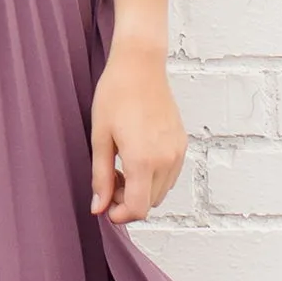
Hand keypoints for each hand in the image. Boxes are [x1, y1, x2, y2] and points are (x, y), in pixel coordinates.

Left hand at [90, 43, 185, 225]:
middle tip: (109, 179)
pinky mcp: (182, 144)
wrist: (140, 65)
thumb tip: (98, 208)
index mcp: (143, 160)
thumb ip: (100, 176)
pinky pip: (170, 175)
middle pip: (150, 204)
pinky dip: (154, 177)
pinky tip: (137, 157)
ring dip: (141, 190)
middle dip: (128, 201)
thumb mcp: (100, 137)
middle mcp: (166, 160)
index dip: (120, 215)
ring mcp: (177, 152)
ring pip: (161, 192)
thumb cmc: (115, 96)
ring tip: (122, 166)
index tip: (106, 205)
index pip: (138, 209)